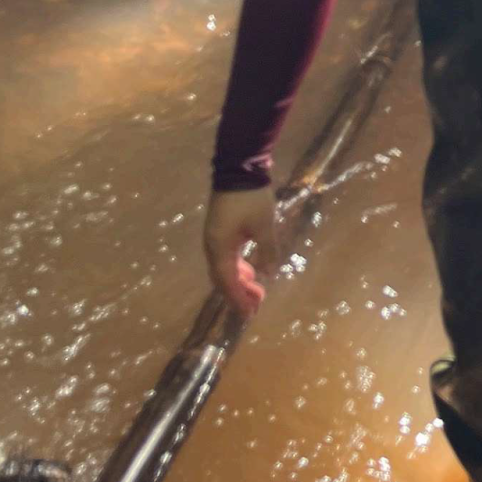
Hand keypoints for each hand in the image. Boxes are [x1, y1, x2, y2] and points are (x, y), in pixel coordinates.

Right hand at [203, 186, 280, 316]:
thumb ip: (267, 251)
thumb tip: (269, 273)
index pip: (227, 281)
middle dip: (238, 294)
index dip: (238, 298)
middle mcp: (212, 246)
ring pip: (224, 269)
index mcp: (219, 247)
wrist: (239, 168)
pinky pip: (226, 258)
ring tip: (256, 292)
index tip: (250, 313)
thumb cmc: (251, 198)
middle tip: (256, 307)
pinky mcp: (220, 231)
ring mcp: (215, 238)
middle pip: (222, 278)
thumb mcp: (265, 225)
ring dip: (239, 282)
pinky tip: (251, 271)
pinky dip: (238, 268)